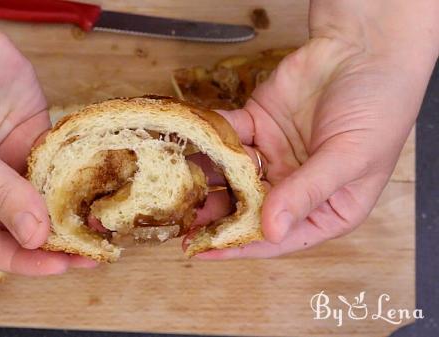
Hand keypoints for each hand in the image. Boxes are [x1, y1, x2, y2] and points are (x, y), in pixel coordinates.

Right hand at [0, 2, 95, 274]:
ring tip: (102, 226)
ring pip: (43, 200)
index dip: (24, 259)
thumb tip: (34, 235)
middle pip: (20, 229)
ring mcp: (7, 166)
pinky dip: (75, 179)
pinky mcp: (32, 141)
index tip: (60, 264)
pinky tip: (97, 190)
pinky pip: (57, 167)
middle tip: (92, 252)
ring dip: (69, 214)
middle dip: (54, 242)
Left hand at [193, 1, 437, 258]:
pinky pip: (227, 137)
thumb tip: (270, 230)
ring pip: (232, 176)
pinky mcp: (257, 125)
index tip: (205, 251)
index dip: (241, 245)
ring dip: (205, 181)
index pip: (279, 237)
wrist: (363, 49)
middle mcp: (295, 186)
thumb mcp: (349, 158)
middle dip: (215, 216)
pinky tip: (187, 146)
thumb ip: (307, 192)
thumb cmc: (377, 109)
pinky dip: (207, 140)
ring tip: (172, 189)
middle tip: (178, 221)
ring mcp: (273, 156)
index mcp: (326, 208)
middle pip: (249, 209)